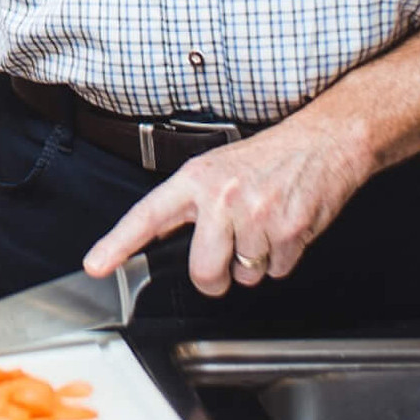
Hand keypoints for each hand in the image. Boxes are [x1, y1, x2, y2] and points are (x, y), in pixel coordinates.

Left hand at [83, 114, 372, 295]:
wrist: (322, 142)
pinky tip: (284, 229)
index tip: (97, 264)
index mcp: (196, 179)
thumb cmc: (267, 158)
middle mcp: (222, 197)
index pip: (147, 215)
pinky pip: (276, 272)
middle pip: (203, 272)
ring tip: (263, 225)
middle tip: (226, 256)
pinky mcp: (288, 232)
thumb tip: (161, 239)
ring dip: (254, 263)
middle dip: (214, 277)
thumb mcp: (216, 169)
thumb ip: (190, 204)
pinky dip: (281, 259)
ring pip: (244, 277)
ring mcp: (256, 216)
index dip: (118, 243)